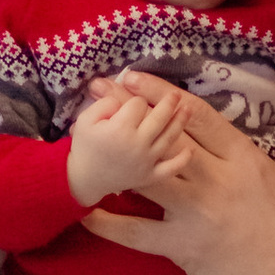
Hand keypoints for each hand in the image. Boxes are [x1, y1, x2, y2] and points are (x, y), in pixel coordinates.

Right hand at [66, 71, 194, 209]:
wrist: (84, 179)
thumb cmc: (85, 147)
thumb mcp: (85, 119)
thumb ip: (104, 103)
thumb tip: (122, 99)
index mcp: (121, 128)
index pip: (138, 105)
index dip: (135, 100)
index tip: (128, 105)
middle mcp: (138, 143)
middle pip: (159, 117)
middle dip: (168, 103)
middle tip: (176, 94)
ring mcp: (147, 161)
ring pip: (169, 137)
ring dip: (181, 122)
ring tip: (187, 109)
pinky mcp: (151, 176)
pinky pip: (171, 168)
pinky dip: (182, 160)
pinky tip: (190, 150)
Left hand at [85, 98, 274, 274]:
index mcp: (246, 160)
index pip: (198, 117)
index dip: (163, 94)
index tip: (136, 77)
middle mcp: (217, 181)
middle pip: (165, 137)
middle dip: (131, 110)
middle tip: (101, 90)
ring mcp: (196, 214)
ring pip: (148, 177)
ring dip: (116, 155)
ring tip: (86, 137)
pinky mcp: (182, 246)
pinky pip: (138, 233)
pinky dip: (109, 224)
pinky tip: (84, 212)